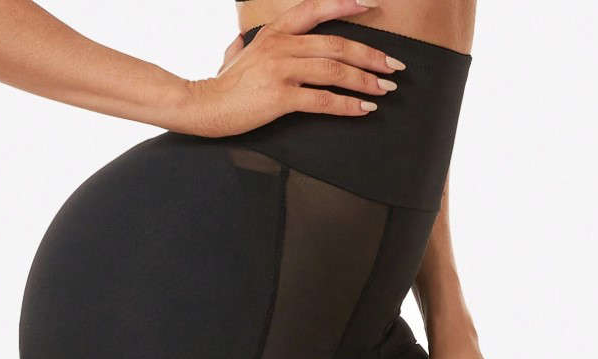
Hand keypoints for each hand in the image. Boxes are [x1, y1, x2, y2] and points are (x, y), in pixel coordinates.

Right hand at [178, 0, 404, 136]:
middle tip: (394, 65)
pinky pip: (323, 100)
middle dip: (371, 55)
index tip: (372, 4)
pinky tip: (364, 108)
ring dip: (365, 80)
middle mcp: (281, 46)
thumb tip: (241, 41)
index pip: (315, 9)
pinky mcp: (280, 97)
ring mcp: (281, 70)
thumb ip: (245, 44)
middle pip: (337, 44)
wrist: (203, 106)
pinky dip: (347, 105)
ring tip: (385, 88)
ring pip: (334, 70)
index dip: (345, 3)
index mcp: (275, 32)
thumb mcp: (236, 55)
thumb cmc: (223, 84)